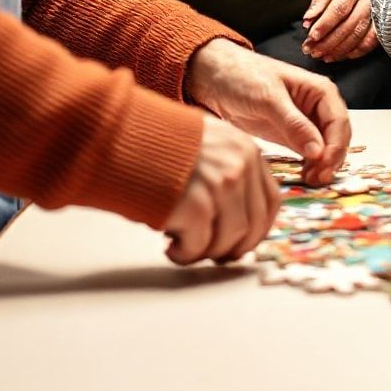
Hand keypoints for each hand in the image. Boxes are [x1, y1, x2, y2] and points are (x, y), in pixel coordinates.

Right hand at [162, 113, 279, 263]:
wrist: (120, 136)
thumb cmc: (156, 142)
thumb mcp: (208, 143)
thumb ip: (229, 168)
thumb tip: (238, 210)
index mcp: (246, 150)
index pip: (270, 201)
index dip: (257, 229)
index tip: (242, 242)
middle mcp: (239, 167)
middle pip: (253, 225)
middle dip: (233, 247)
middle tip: (213, 254)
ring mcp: (220, 186)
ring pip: (228, 240)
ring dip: (206, 252)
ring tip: (184, 246)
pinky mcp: (195, 206)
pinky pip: (198, 247)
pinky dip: (185, 254)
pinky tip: (170, 246)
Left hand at [186, 39, 349, 184]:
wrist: (215, 77)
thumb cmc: (243, 77)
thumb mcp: (268, 99)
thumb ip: (294, 124)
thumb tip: (317, 151)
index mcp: (320, 90)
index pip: (339, 121)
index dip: (336, 146)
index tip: (324, 166)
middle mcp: (318, 106)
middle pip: (336, 136)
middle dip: (331, 158)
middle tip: (317, 179)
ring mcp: (305, 122)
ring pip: (325, 147)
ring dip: (323, 164)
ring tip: (310, 180)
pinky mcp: (291, 135)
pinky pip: (309, 152)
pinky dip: (310, 165)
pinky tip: (303, 175)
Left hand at [303, 0, 377, 61]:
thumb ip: (319, 0)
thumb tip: (308, 21)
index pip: (339, 8)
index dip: (324, 25)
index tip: (311, 37)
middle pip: (351, 24)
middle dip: (330, 41)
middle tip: (314, 51)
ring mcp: (380, 7)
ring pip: (362, 34)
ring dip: (342, 49)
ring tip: (325, 56)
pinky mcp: (384, 18)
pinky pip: (373, 39)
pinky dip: (359, 50)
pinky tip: (344, 55)